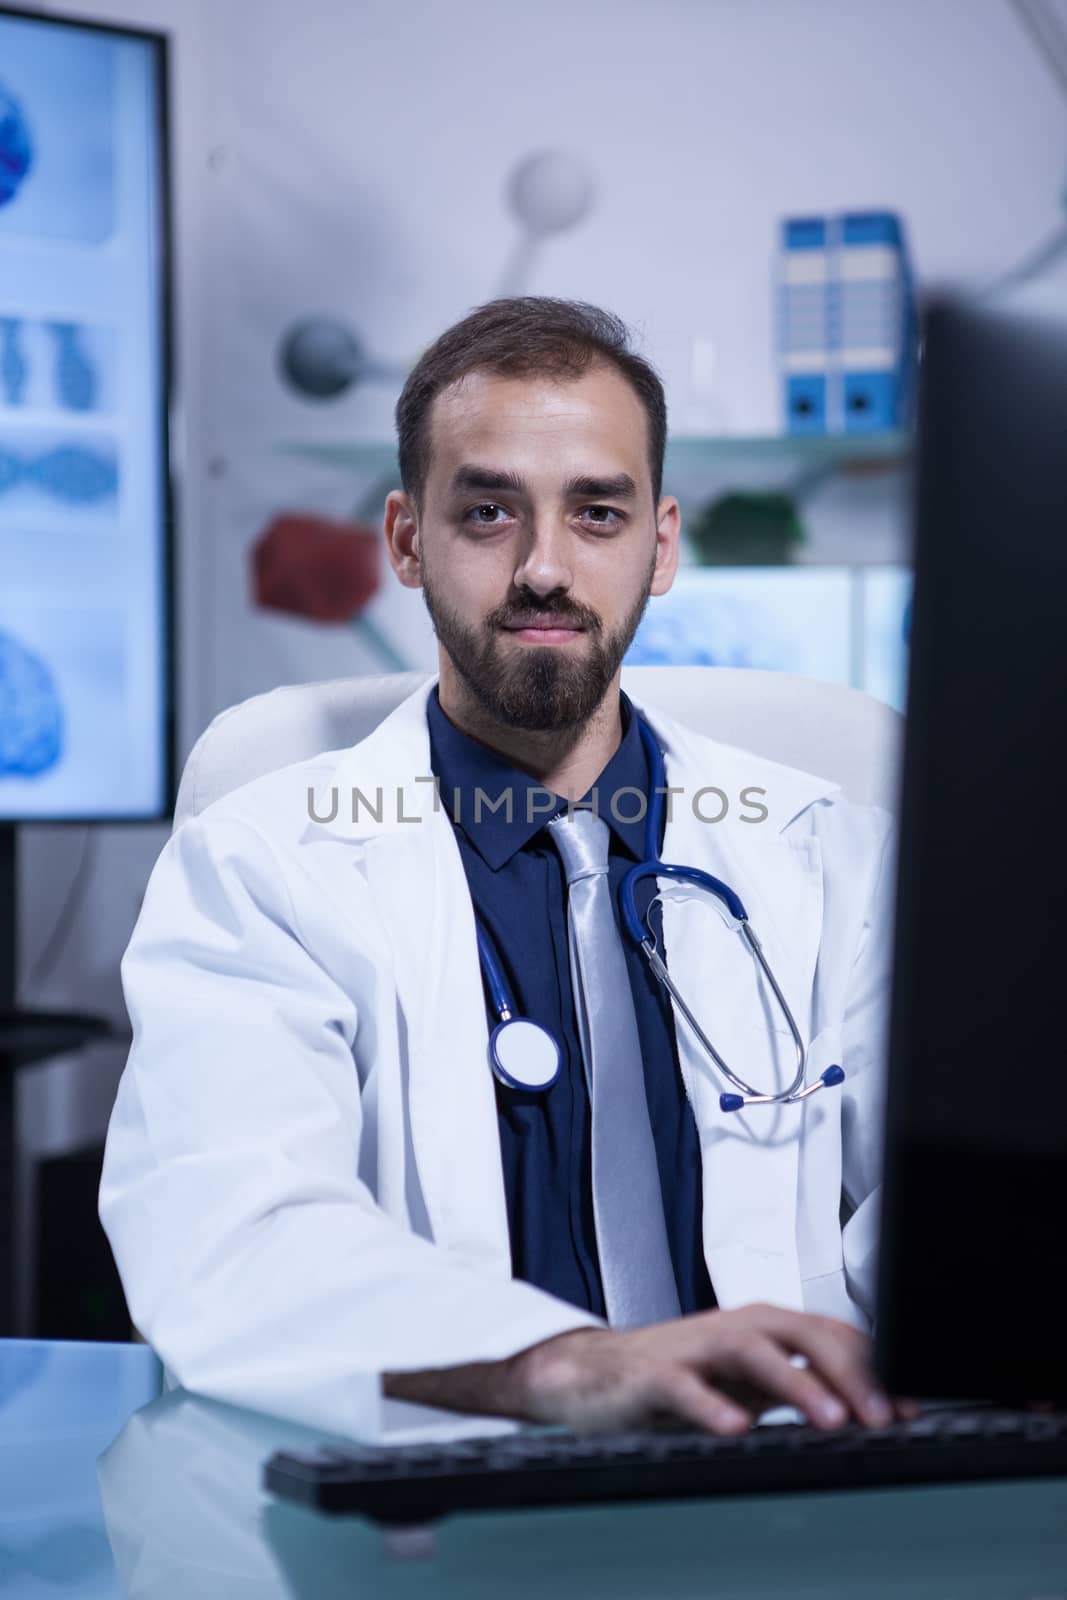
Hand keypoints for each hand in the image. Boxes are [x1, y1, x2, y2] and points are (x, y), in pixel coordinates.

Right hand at [510, 1304, 918, 1435]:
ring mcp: (695, 1348)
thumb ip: (803, 1388)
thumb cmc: (680, 1376)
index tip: (911, 1406)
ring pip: (753, 1352)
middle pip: (801, 1334)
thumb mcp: (750, 1384)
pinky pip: (686, 1387)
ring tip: (829, 1418)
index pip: (831, 1337)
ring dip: (795, 1383)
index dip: (874, 1370)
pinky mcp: (654, 1374)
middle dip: (847, 1373)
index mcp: (765, 1329)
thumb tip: (873, 1408)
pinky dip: (713, 1406)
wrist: (594, 1375)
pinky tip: (737, 1429)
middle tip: (881, 1415)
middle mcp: (735, 1329)